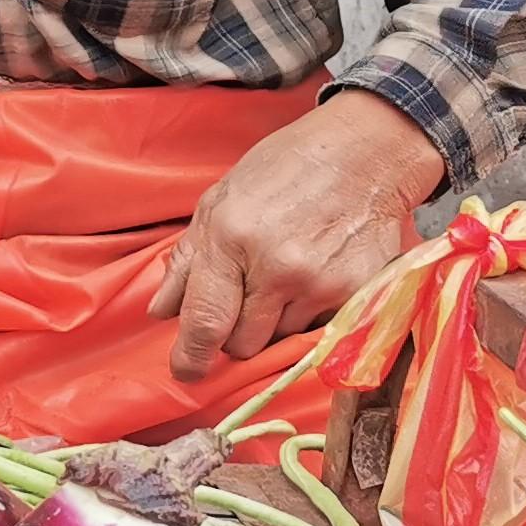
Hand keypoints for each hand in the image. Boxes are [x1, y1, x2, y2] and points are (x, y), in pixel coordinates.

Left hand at [152, 90, 446, 380]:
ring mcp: (321, 282)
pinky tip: (314, 279)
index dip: (192, 356)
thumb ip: (189, 260)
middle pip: (243, 344)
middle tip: (246, 299)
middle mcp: (276, 267)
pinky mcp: (359, 292)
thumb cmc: (284, 170)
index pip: (205, 322)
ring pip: (281, 341)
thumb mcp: (219, 200)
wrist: (364, 154)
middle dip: (236, 333)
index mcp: (231, 238)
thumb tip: (161, 311)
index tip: (185, 371)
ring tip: (285, 277)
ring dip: (275, 323)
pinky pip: (320, 331)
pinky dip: (311, 317)